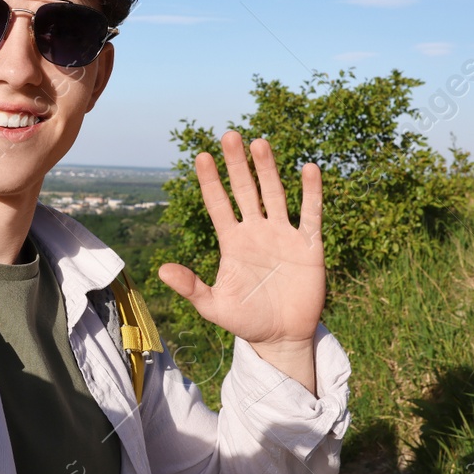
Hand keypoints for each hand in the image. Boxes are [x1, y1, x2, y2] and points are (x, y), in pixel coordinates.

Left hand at [157, 131, 324, 351]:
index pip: (219, 204)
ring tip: (259, 143)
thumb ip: (191, 287)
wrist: (282, 337)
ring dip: (268, 170)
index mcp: (232, 242)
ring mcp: (283, 236)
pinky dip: (311, 194)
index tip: (201, 157)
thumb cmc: (246, 320)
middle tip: (229, 135)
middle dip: (237, 164)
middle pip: (246, 190)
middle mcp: (256, 232)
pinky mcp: (308, 246)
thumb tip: (161, 270)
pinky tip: (309, 169)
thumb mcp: (214, 306)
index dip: (211, 182)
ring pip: (275, 195)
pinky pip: (310, 215)